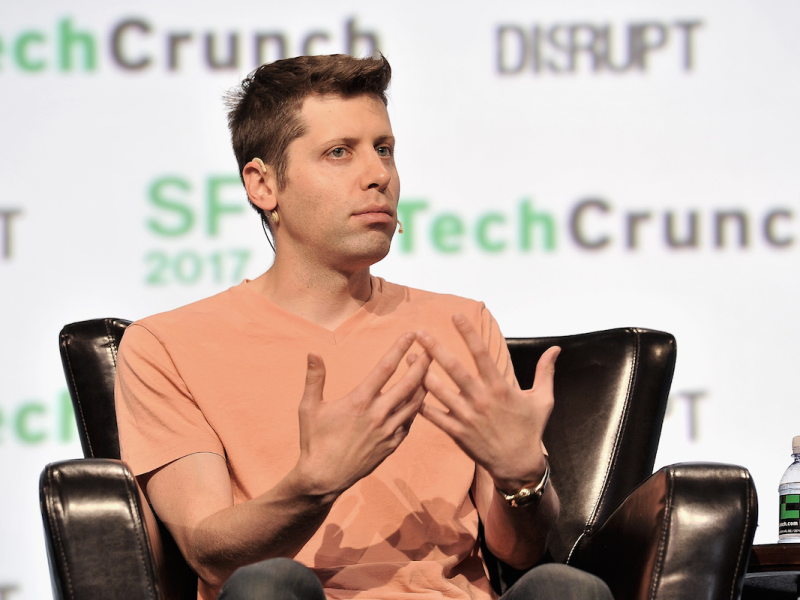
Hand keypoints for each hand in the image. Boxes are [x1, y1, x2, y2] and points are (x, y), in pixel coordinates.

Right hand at [292, 333, 430, 499]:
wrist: (324, 479)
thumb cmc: (314, 441)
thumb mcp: (309, 408)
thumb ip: (315, 379)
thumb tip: (313, 353)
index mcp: (359, 401)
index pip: (385, 368)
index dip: (399, 349)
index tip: (410, 334)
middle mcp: (378, 414)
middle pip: (409, 383)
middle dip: (423, 363)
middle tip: (432, 348)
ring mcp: (388, 431)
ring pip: (415, 403)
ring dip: (424, 384)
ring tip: (429, 370)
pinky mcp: (392, 445)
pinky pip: (410, 422)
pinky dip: (417, 408)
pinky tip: (418, 399)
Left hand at [416, 314, 559, 491]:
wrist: (518, 465)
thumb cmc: (530, 430)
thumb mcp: (543, 400)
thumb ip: (545, 372)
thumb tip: (556, 349)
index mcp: (500, 388)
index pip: (481, 354)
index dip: (468, 333)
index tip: (455, 316)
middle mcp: (481, 400)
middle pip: (454, 369)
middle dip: (435, 349)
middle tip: (419, 332)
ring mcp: (467, 417)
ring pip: (439, 391)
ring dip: (421, 372)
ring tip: (408, 356)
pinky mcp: (457, 433)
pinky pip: (434, 416)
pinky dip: (420, 403)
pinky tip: (408, 390)